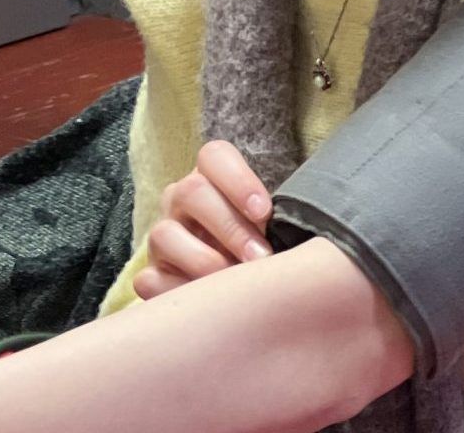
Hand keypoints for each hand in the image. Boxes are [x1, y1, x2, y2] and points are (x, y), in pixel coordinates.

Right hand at [134, 139, 273, 299]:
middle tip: (261, 258)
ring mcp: (163, 238)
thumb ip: (289, 221)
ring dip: (205, 262)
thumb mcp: (279, 229)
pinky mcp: (152, 275)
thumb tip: (313, 230)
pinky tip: (207, 306)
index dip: (238, 180)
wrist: (242, 293)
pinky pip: (150, 280)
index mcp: (213, 180)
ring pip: (164, 234)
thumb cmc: (268, 252)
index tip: (265, 212)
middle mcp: (181, 202)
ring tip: (235, 287)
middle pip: (191, 191)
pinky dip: (178, 292)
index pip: (214, 157)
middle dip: (230, 227)